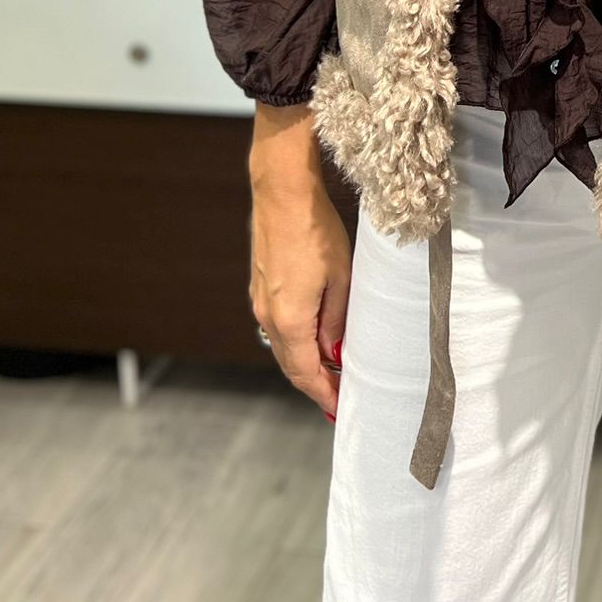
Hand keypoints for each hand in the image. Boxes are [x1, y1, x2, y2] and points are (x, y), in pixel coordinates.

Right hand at [249, 113, 351, 421]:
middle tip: (338, 396)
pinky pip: (278, 324)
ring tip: (332, 369)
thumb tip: (336, 354)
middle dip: (315, 383)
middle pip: (291, 364)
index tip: (340, 409)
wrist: (282, 192)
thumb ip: (337, 322)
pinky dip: (296, 339)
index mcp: (289, 320)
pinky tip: (315, 335)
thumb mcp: (341, 279)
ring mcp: (260, 299)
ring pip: (283, 345)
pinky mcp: (261, 284)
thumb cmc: (316, 231)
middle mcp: (267, 315)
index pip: (306, 374)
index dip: (324, 395)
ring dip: (305, 361)